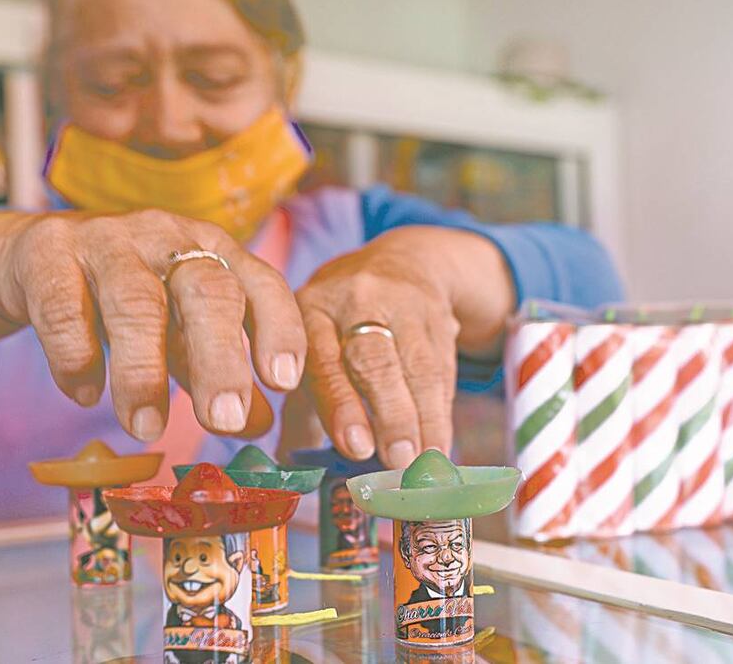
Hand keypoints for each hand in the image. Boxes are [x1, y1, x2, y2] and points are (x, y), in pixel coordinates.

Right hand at [0, 209, 304, 440]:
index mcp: (215, 252)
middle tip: (225, 420)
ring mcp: (108, 241)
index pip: (262, 284)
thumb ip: (219, 371)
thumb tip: (258, 424)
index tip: (284, 382)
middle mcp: (169, 239)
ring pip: (135, 300)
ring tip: (146, 428)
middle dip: (220, 359)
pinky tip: (84, 395)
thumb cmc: (127, 296)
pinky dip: (76, 355)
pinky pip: (63, 306)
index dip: (279, 329)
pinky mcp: (46, 253)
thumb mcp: (181, 331)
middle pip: (207, 291)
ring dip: (143, 371)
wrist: (31, 254)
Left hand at [297, 227, 473, 467]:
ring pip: (416, 366)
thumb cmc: (343, 324)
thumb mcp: (313, 346)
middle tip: (398, 460)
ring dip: (423, 420)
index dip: (340, 404)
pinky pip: (443, 368)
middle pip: (374, 359)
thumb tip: (289, 468)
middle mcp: (355, 300)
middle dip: (389, 413)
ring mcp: (402, 305)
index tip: (355, 447)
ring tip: (424, 462)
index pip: (323, 358)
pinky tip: (439, 445)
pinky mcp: (438, 317)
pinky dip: (441, 412)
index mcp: (312, 310)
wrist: (402, 264)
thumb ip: (302, 407)